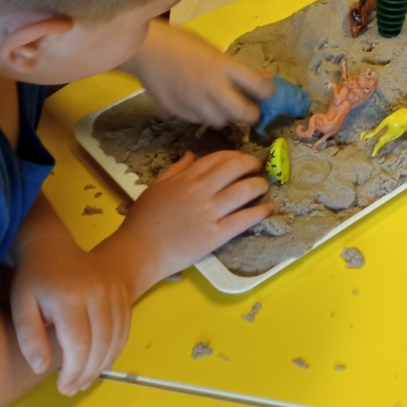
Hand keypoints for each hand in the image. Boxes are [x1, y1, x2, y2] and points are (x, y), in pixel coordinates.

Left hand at [9, 232, 130, 395]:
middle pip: (102, 343)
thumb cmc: (33, 280)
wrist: (53, 246)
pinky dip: (115, 348)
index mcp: (70, 297)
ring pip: (117, 336)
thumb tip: (41, 369)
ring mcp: (114, 289)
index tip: (62, 388)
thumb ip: (29, 338)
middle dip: (88, 372)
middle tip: (72, 388)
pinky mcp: (122, 290)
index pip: (79, 344)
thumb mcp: (20, 307)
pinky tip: (100, 361)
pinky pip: (125, 326)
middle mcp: (98, 292)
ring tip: (85, 379)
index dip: (73, 371)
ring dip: (103, 364)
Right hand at [98, 151, 271, 292]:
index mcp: (186, 178)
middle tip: (257, 168)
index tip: (241, 159)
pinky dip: (259, 212)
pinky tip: (267, 209)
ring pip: (244, 191)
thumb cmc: (143, 220)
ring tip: (263, 186)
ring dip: (258, 185)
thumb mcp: (156, 187)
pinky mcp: (216, 235)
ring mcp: (210, 212)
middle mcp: (201, 191)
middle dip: (251, 164)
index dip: (234, 155)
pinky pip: (243, 220)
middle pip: (235, 169)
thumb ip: (176, 170)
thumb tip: (192, 155)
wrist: (139, 251)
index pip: (218, 158)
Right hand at [124, 20, 272, 127]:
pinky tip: (200, 103)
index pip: (260, 87)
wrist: (144, 50)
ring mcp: (195, 103)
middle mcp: (212, 88)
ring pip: (222, 122)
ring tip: (222, 104)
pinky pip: (200, 121)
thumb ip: (238, 68)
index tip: (267, 92)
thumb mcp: (213, 49)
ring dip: (227, 116)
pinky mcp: (180, 112)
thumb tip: (264, 78)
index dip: (268, 92)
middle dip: (251, 113)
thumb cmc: (180, 43)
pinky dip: (205, 115)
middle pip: (244, 114)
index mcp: (223, 66)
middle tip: (249, 108)